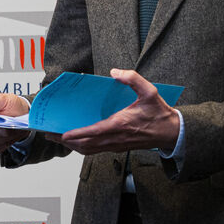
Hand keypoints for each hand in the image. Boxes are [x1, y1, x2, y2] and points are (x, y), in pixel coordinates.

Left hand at [50, 68, 179, 154]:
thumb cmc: (159, 113)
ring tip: (59, 139)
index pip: (93, 132)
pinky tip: (77, 142)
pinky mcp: (119, 147)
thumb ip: (133, 79)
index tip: (62, 134)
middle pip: (86, 145)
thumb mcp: (150, 91)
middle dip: (67, 142)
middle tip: (50, 135)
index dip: (76, 134)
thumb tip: (115, 72)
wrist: (172, 133)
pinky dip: (84, 148)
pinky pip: (97, 150)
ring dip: (73, 146)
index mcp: (120, 125)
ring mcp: (117, 145)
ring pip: (90, 150)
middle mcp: (116, 138)